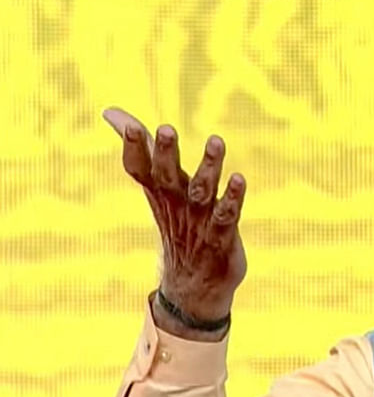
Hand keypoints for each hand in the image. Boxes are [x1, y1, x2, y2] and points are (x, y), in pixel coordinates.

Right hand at [103, 107, 246, 330]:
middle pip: (168, 177)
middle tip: (166, 128)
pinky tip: (239, 178)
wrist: (193, 285)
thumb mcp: (159, 186)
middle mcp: (177, 205)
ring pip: (202, 192)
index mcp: (160, 192)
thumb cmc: (178, 224)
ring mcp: (199, 221)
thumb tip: (110, 111)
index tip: (133, 126)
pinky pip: (228, 215)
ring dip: (209, 167)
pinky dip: (233, 198)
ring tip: (216, 140)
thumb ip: (144, 148)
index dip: (135, 149)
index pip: (141, 169)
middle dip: (167, 154)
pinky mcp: (222, 237)